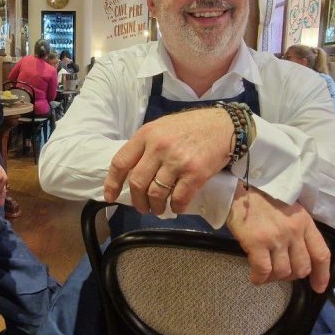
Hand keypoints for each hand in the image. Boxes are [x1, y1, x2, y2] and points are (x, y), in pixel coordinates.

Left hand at [104, 108, 232, 214]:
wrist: (223, 125)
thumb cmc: (191, 127)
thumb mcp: (162, 127)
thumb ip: (146, 146)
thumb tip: (131, 172)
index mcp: (146, 134)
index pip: (120, 162)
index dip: (112, 183)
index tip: (111, 197)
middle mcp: (158, 147)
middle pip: (137, 183)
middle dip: (138, 201)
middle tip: (143, 207)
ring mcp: (177, 160)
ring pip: (155, 194)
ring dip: (156, 207)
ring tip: (159, 208)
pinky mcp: (195, 173)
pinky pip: (178, 199)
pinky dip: (176, 208)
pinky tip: (177, 206)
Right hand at [226, 184, 330, 292]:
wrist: (240, 188)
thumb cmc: (264, 199)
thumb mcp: (290, 211)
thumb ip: (297, 231)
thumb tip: (297, 256)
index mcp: (305, 222)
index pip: (321, 254)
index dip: (322, 275)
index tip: (318, 287)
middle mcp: (294, 231)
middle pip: (302, 268)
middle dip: (292, 276)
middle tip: (280, 273)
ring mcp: (275, 238)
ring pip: (283, 272)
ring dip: (274, 277)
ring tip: (266, 272)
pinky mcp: (257, 242)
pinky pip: (263, 270)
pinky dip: (260, 278)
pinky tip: (255, 277)